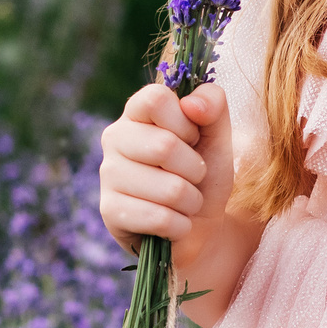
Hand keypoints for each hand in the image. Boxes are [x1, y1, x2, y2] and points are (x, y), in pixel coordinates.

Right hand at [97, 81, 233, 259]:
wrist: (200, 227)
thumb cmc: (204, 175)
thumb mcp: (218, 135)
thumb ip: (213, 104)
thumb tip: (191, 104)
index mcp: (136, 112)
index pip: (155, 100)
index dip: (185, 123)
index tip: (192, 138)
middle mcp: (114, 138)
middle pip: (164, 146)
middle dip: (195, 169)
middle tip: (192, 176)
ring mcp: (108, 175)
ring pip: (169, 188)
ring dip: (191, 201)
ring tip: (183, 201)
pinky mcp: (110, 211)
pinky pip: (161, 218)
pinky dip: (180, 224)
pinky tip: (172, 223)